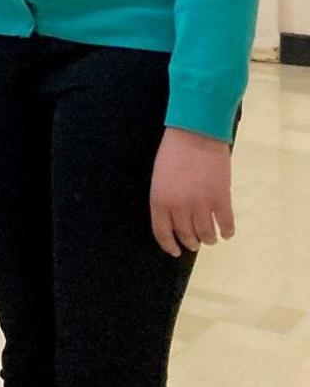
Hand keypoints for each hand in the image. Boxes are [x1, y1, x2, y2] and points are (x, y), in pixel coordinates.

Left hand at [150, 127, 234, 256]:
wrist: (195, 135)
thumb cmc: (173, 152)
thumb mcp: (159, 178)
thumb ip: (166, 198)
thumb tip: (174, 217)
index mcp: (159, 201)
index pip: (162, 232)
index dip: (169, 245)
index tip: (175, 251)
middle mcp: (179, 207)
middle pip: (185, 234)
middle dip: (190, 242)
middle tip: (195, 244)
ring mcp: (201, 204)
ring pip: (206, 233)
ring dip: (209, 239)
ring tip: (210, 239)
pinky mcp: (221, 199)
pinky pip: (225, 224)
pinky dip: (227, 231)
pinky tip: (226, 233)